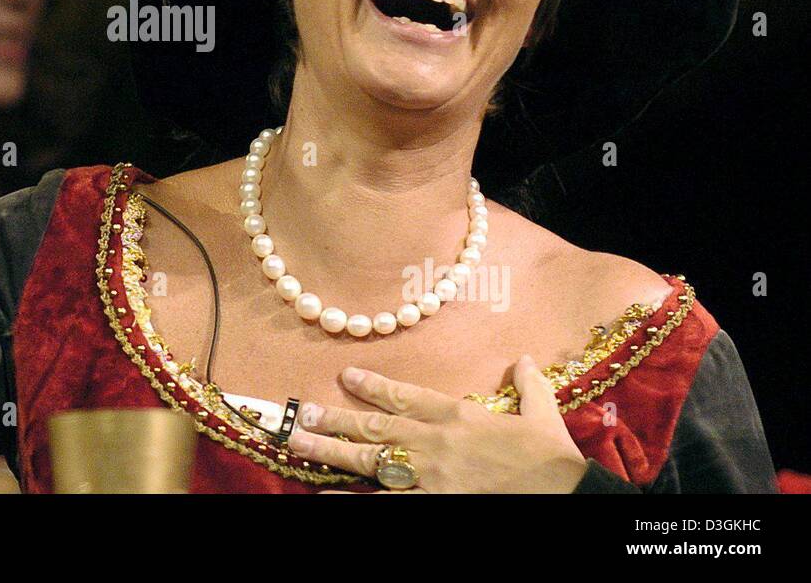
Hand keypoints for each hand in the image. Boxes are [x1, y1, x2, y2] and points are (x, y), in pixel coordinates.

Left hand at [288, 356, 588, 492]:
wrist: (564, 495)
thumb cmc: (553, 459)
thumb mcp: (543, 416)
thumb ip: (529, 386)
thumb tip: (526, 359)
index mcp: (458, 416)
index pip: (405, 395)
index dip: (372, 385)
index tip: (346, 375)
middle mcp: (435, 442)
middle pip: (376, 426)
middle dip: (337, 419)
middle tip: (305, 412)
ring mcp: (431, 476)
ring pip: (371, 461)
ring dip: (332, 451)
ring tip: (299, 444)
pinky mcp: (434, 504)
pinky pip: (386, 502)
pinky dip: (356, 498)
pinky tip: (328, 493)